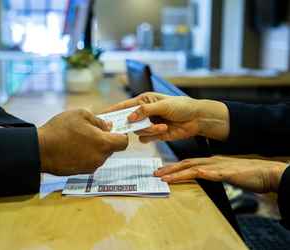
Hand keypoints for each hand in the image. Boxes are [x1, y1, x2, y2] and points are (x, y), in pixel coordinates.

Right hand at [38, 109, 127, 174]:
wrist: (40, 149)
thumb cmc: (61, 129)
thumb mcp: (81, 115)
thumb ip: (99, 120)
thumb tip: (108, 126)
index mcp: (103, 144)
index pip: (123, 142)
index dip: (121, 135)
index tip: (113, 130)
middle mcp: (99, 158)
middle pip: (110, 149)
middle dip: (104, 140)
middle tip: (91, 131)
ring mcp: (90, 167)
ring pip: (99, 155)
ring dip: (94, 148)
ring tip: (78, 138)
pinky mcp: (80, 172)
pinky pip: (89, 162)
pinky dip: (85, 155)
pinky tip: (72, 147)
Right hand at [105, 92, 229, 142]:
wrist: (196, 119)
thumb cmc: (181, 106)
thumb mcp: (163, 105)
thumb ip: (145, 111)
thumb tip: (129, 117)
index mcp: (144, 100)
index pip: (124, 105)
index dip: (113, 110)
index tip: (102, 115)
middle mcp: (144, 112)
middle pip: (129, 120)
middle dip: (133, 124)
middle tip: (137, 126)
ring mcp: (148, 124)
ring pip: (137, 131)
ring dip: (148, 130)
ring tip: (162, 126)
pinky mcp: (154, 134)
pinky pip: (145, 138)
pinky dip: (152, 136)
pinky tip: (163, 130)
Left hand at [154, 156, 287, 192]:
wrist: (264, 172)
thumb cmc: (245, 173)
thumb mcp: (224, 173)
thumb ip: (212, 174)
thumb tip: (202, 176)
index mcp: (210, 162)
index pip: (187, 164)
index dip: (174, 167)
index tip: (162, 172)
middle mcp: (210, 162)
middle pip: (186, 164)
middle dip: (170, 169)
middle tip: (155, 173)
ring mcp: (218, 166)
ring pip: (193, 168)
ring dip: (178, 173)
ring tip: (164, 177)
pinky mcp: (226, 172)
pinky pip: (211, 173)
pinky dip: (200, 174)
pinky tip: (192, 175)